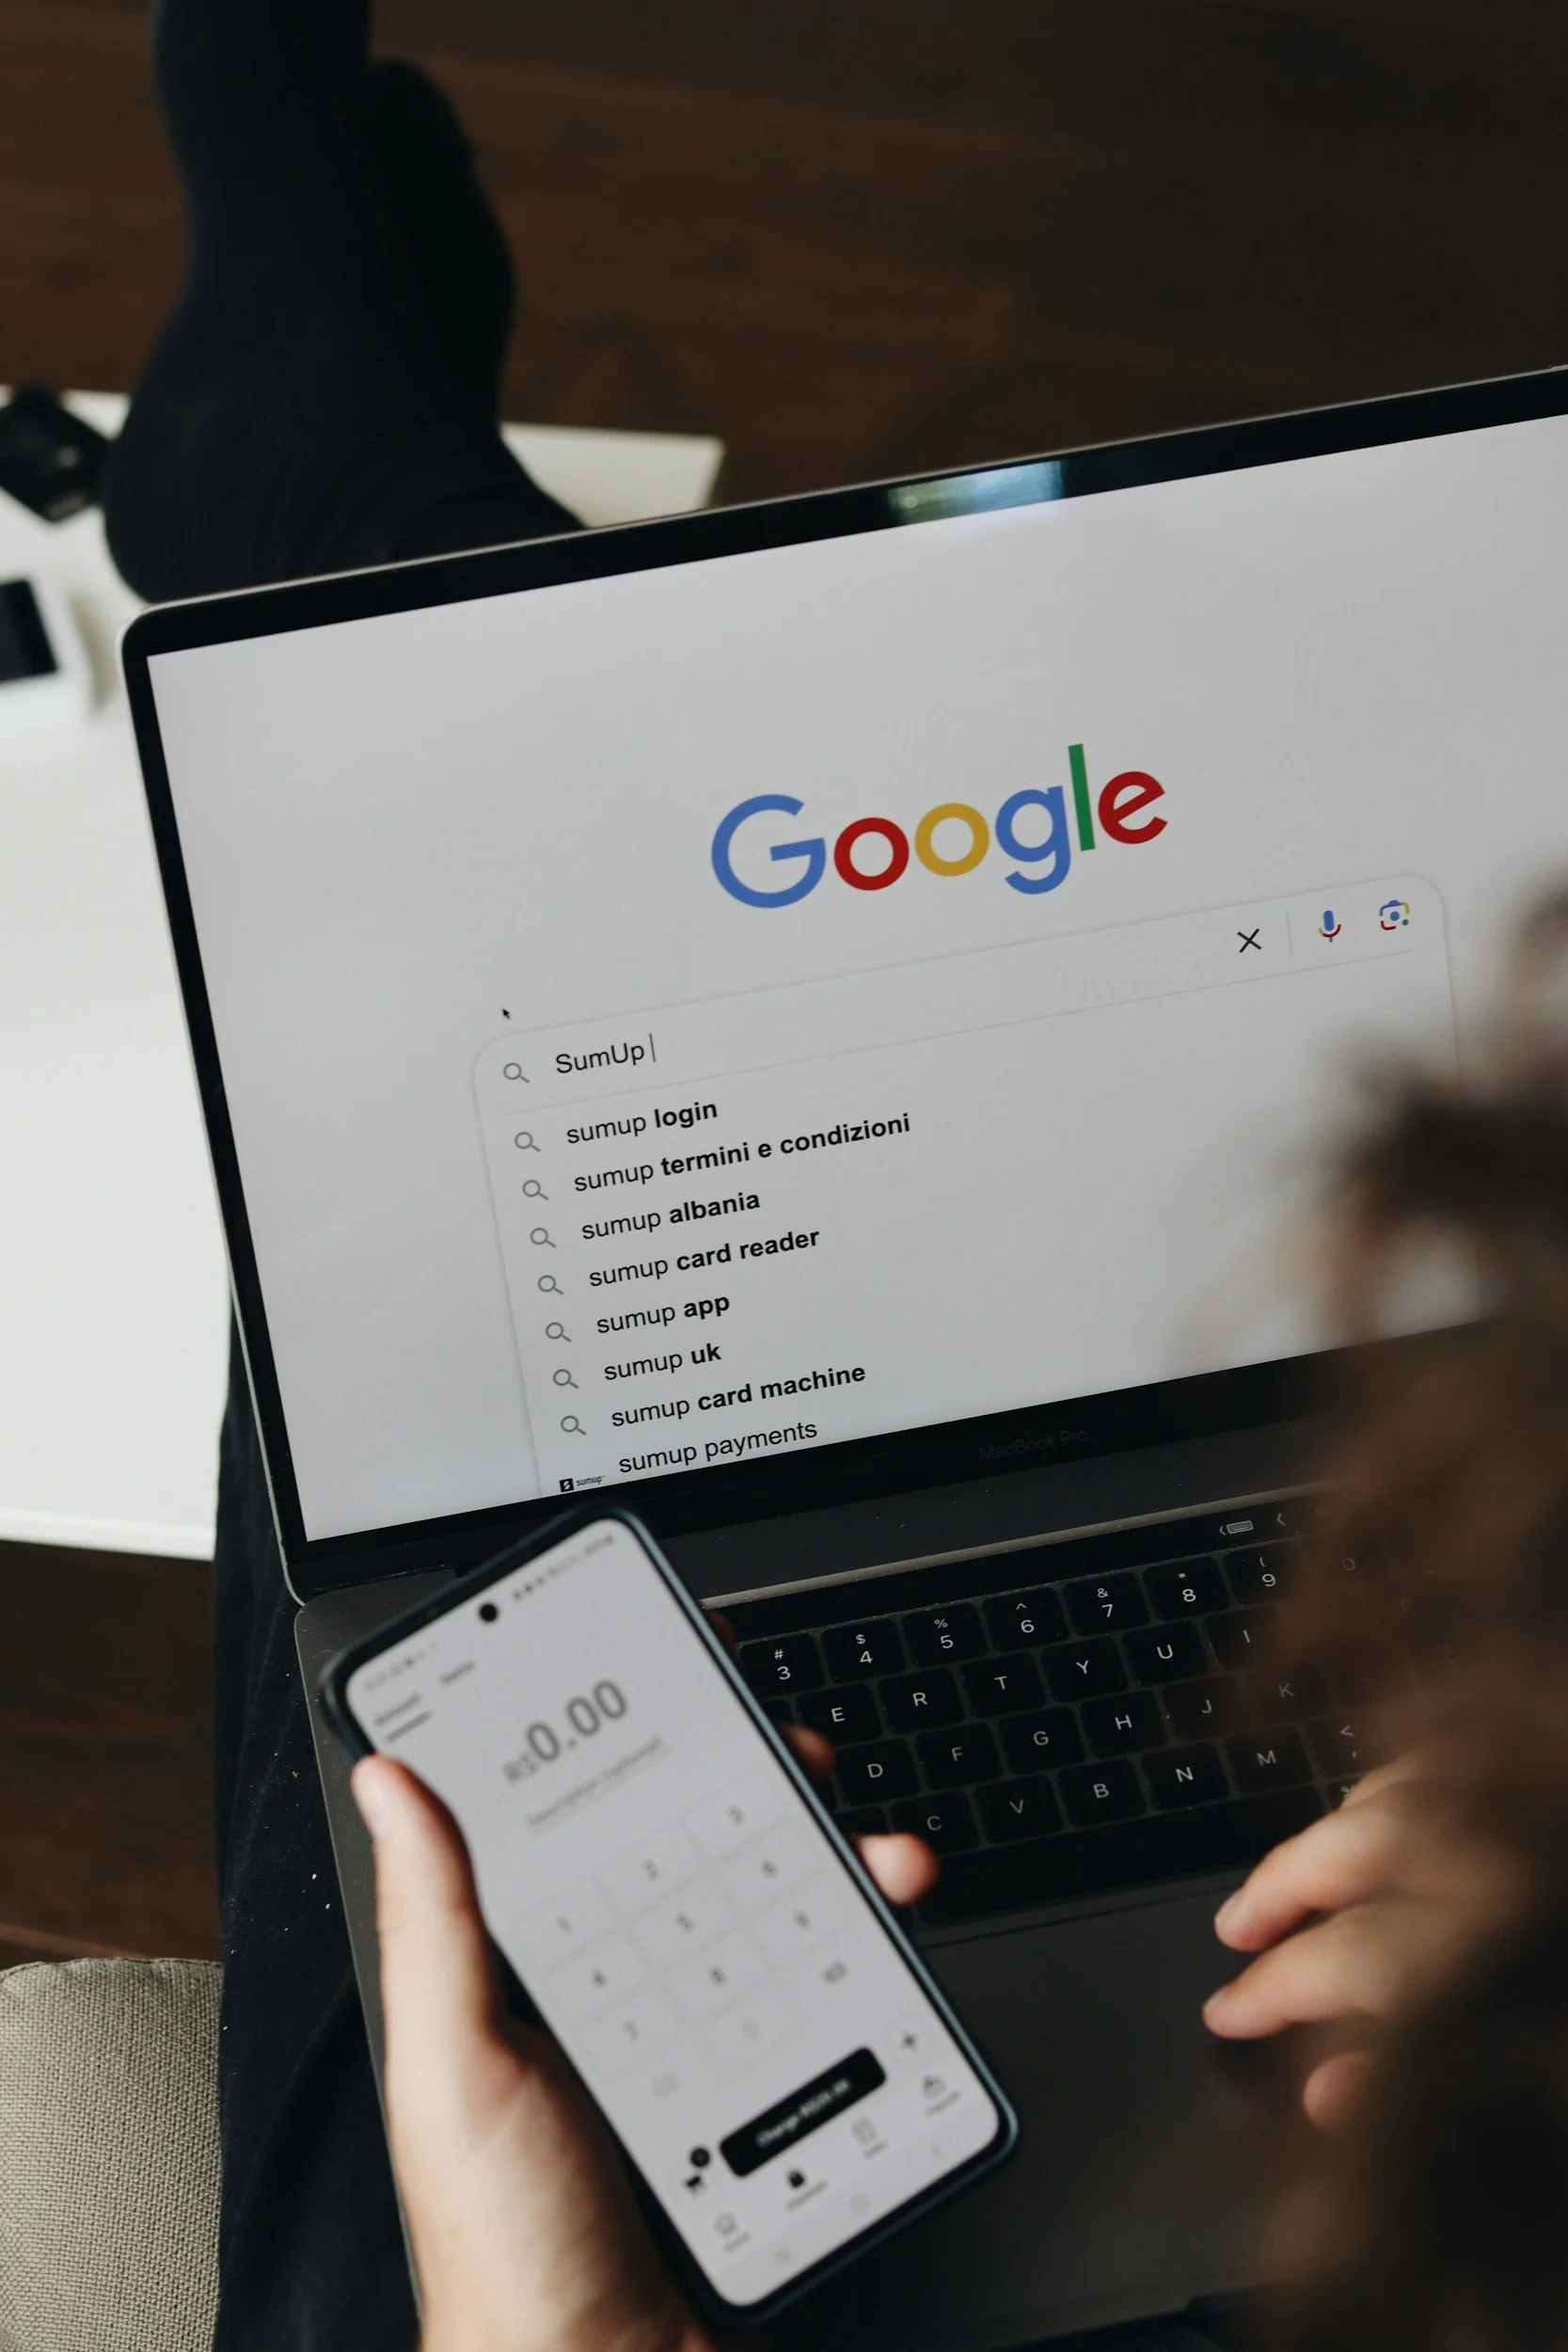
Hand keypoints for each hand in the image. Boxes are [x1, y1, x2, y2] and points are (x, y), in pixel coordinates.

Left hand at [352, 1742, 936, 2351]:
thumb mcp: (452, 2071)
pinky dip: (874, 1951)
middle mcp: (616, 1982)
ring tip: (874, 1843)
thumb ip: (435, 1924)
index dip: (616, 1727)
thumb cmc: (504, 2251)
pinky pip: (832, 1994)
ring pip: (779, 1902)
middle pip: (694, 1838)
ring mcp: (700, 2031)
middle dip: (753, 1776)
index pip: (571, 1812)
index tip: (664, 1658)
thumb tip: (393, 1778)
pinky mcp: (769, 2084)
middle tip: (791, 1749)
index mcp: (526, 1964)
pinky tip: (887, 1933)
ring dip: (838, 1853)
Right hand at [1202, 1757, 1516, 2128]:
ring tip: (1289, 1871)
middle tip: (1233, 1932)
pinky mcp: (1542, 1770)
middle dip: (1278, 1891)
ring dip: (1329, 1833)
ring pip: (1397, 1792)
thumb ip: (1416, 2085)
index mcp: (1493, 1940)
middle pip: (1357, 1852)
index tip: (1227, 2015)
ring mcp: (1519, 1809)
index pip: (1348, 1957)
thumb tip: (1328, 2094)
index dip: (1273, 1991)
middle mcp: (1501, 1859)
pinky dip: (1399, 1784)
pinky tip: (1379, 1814)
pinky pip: (1449, 1761)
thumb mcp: (1524, 2080)